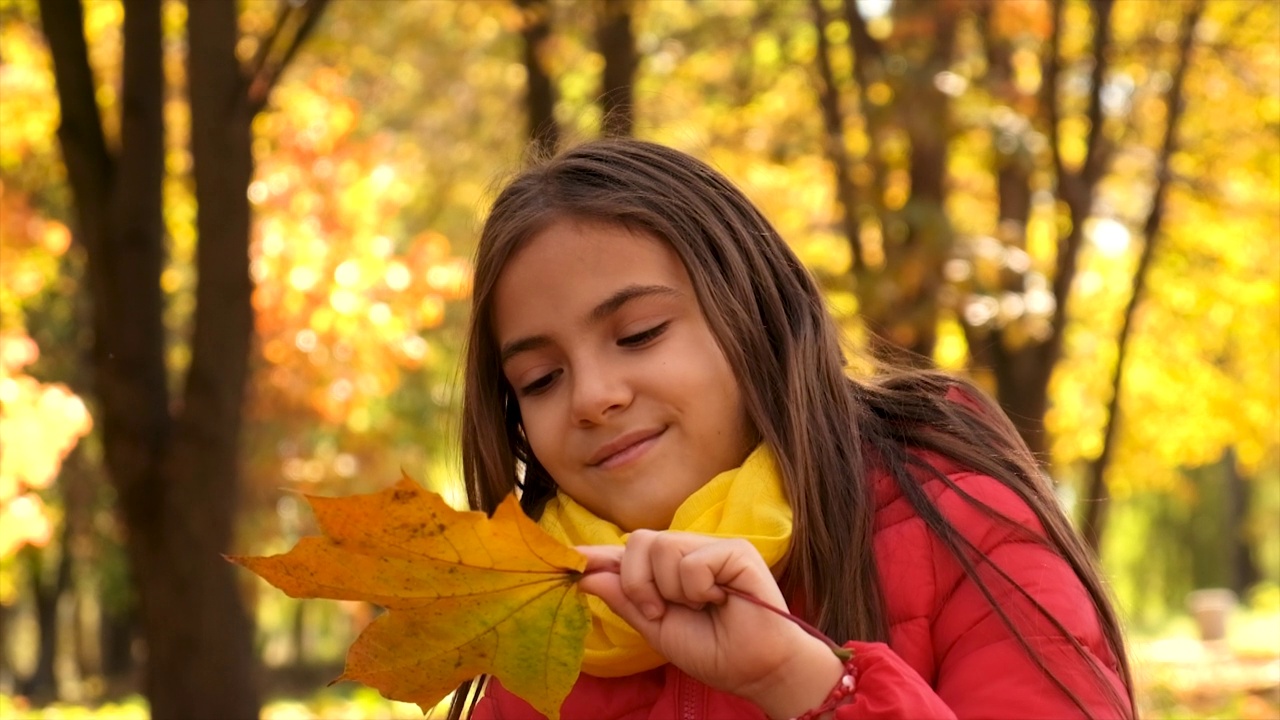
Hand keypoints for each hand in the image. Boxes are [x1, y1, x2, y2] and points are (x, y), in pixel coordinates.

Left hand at [577, 531, 843, 718]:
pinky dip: (698, 589)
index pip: (628, 553)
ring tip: (700, 608)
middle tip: (661, 611)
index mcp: (669, 571)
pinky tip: (720, 601)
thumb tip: (586, 575)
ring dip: (671, 590)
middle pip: (638, 542)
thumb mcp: (657, 628)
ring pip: (661, 547)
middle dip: (638, 583)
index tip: (569, 557)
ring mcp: (712, 547)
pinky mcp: (735, 551)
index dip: (599, 554)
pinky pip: (691, 561)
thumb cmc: (714, 651)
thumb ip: (625, 600)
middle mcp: (688, 552)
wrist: (756, 669)